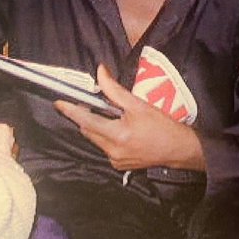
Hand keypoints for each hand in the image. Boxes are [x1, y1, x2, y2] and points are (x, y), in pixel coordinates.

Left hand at [53, 65, 205, 171]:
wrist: (179, 149)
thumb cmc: (162, 125)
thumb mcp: (139, 105)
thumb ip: (115, 90)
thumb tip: (100, 72)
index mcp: (118, 134)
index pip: (86, 121)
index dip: (70, 111)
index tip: (59, 103)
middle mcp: (112, 150)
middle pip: (88, 131)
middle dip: (86, 117)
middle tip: (91, 105)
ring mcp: (114, 160)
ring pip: (95, 140)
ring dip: (97, 127)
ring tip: (111, 118)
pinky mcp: (118, 165)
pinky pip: (104, 148)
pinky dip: (106, 138)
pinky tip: (120, 132)